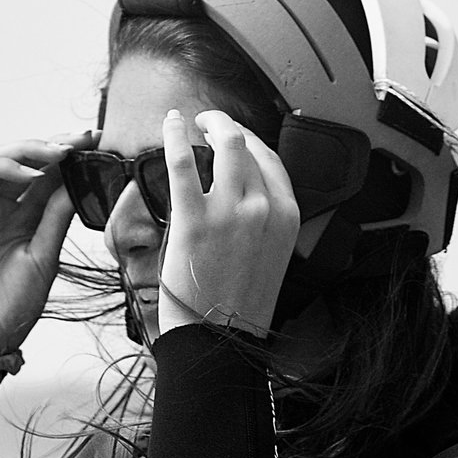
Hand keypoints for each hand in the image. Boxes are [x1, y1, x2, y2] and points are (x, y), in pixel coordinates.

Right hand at [0, 135, 81, 353]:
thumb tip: (79, 180)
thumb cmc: (11, 305)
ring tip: (57, 154)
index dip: (67, 154)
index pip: (44, 173)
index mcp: (23, 215)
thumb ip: (56, 217)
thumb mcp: (46, 257)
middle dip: (50, 144)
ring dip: (26, 150)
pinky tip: (28, 174)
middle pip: (20, 159)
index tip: (95, 141)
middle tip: (79, 140)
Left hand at [154, 108, 297, 338]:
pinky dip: (174, 136)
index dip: (250, 138)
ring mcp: (231, 212)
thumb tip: (245, 190)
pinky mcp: (195, 218)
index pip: (272, 159)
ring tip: (190, 121)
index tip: (233, 132)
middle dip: (227, 125)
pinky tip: (170, 123)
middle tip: (208, 122)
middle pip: (249, 145)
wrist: (221, 335)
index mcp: (288, 216)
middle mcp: (265, 208)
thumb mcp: (272, 253)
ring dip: (208, 123)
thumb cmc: (240, 298)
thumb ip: (264, 218)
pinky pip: (183, 163)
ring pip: (225, 143)